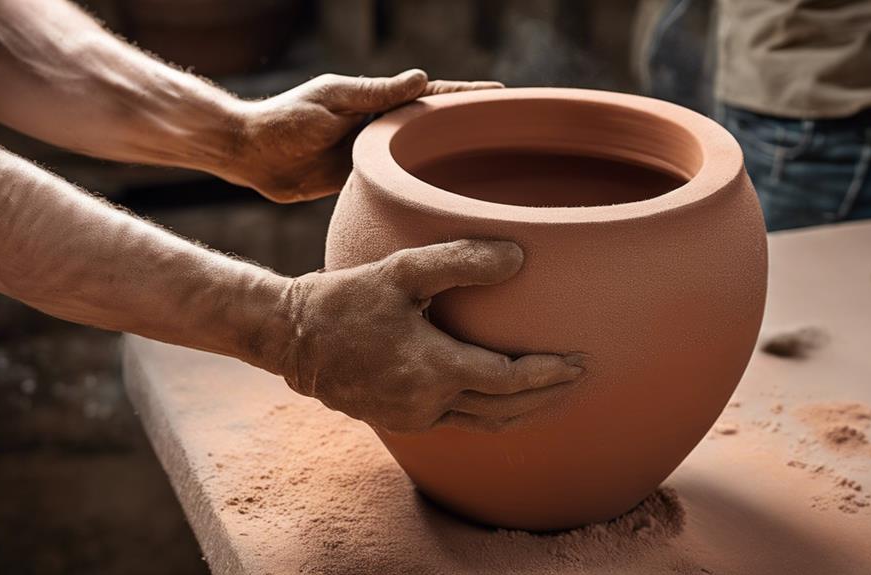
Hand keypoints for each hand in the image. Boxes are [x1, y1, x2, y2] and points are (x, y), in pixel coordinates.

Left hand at [223, 70, 501, 202]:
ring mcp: (369, 154)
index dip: (467, 95)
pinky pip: (397, 182)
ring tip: (485, 171)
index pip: (432, 95)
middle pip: (432, 128)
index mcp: (375, 101)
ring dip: (448, 161)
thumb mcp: (331, 101)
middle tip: (505, 135)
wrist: (249, 155)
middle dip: (467, 128)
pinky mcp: (357, 180)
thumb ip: (375, 94)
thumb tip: (421, 78)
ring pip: (418, 157)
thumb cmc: (284, 120)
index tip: (502, 94)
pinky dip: (418, 186)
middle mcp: (378, 127)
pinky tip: (439, 199)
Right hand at [275, 240, 583, 432]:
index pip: (507, 380)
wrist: (289, 339)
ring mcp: (412, 418)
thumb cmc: (344, 300)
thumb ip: (460, 261)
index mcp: (430, 369)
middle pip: (504, 410)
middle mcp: (425, 404)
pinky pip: (459, 423)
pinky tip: (504, 399)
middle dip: (547, 396)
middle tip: (581, 378)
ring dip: (524, 411)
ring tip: (555, 394)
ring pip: (484, 424)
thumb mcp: (399, 271)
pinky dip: (492, 414)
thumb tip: (519, 257)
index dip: (547, 373)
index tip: (579, 361)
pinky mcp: (400, 421)